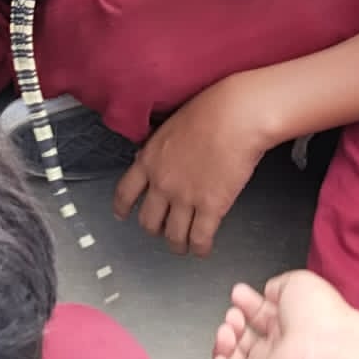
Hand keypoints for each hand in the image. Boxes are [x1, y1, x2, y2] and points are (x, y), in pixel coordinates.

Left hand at [114, 75, 274, 255]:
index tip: (122, 214)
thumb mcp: (171, 126)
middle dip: (155, 229)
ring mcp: (185, 197)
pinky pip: (199, 238)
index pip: (125, 192)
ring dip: (177, 244)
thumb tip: (154, 158)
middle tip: (162, 229)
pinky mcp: (211, 207)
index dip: (122, 208)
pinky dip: (199, 248)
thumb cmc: (211, 111)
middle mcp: (162, 182)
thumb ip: (159, 148)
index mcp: (150, 159)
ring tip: (183, 245)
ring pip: (172, 236)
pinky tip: (202, 248)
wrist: (236, 116)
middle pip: (148, 221)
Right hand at [213, 272, 358, 358]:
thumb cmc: (322, 317)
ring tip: (228, 333)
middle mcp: (279, 353)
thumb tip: (267, 290)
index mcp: (290, 328)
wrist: (330, 350)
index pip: (259, 319)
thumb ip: (277, 285)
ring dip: (221, 347)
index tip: (238, 294)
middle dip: (231, 324)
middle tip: (234, 315)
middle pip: (243, 342)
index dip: (245, 305)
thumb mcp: (297, 283)